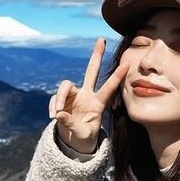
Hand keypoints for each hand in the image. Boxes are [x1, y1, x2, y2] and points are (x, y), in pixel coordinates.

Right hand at [49, 37, 128, 153]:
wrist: (74, 141)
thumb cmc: (84, 137)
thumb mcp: (82, 134)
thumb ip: (72, 124)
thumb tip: (59, 114)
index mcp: (98, 104)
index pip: (109, 88)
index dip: (117, 77)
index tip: (127, 64)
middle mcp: (87, 95)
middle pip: (91, 71)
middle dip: (96, 55)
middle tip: (101, 39)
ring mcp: (73, 96)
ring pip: (65, 85)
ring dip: (59, 98)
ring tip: (57, 114)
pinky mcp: (61, 100)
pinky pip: (54, 100)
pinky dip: (53, 107)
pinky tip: (54, 118)